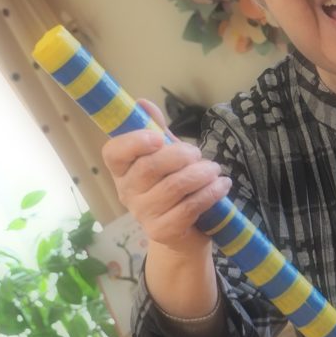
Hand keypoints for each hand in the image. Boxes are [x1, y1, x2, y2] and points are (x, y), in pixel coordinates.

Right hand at [101, 99, 231, 253]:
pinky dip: (210, 193)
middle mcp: (127, 192)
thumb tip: (142, 102)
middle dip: (181, 155)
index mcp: (122, 170)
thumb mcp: (166, 155)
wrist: (183, 233)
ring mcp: (143, 214)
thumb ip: (156, 130)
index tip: (158, 138)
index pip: (114, 153)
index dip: (134, 142)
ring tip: (215, 170)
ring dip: (201, 174)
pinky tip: (221, 186)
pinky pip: (189, 207)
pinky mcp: (162, 231)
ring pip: (175, 186)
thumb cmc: (173, 187)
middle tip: (199, 154)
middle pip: (150, 167)